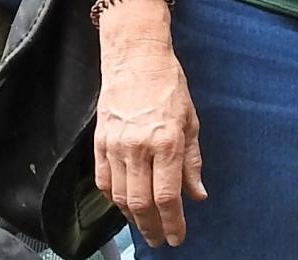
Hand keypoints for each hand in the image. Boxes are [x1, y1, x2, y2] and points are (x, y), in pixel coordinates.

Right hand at [94, 35, 206, 247]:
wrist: (136, 58)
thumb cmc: (168, 85)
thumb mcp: (190, 120)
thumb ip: (192, 161)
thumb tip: (197, 194)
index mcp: (167, 141)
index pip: (167, 196)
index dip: (172, 222)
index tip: (177, 237)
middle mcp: (140, 147)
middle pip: (142, 203)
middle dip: (153, 228)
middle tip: (161, 239)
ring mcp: (117, 145)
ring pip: (121, 197)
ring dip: (133, 218)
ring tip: (145, 226)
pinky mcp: (100, 142)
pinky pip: (104, 181)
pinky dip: (114, 199)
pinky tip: (124, 205)